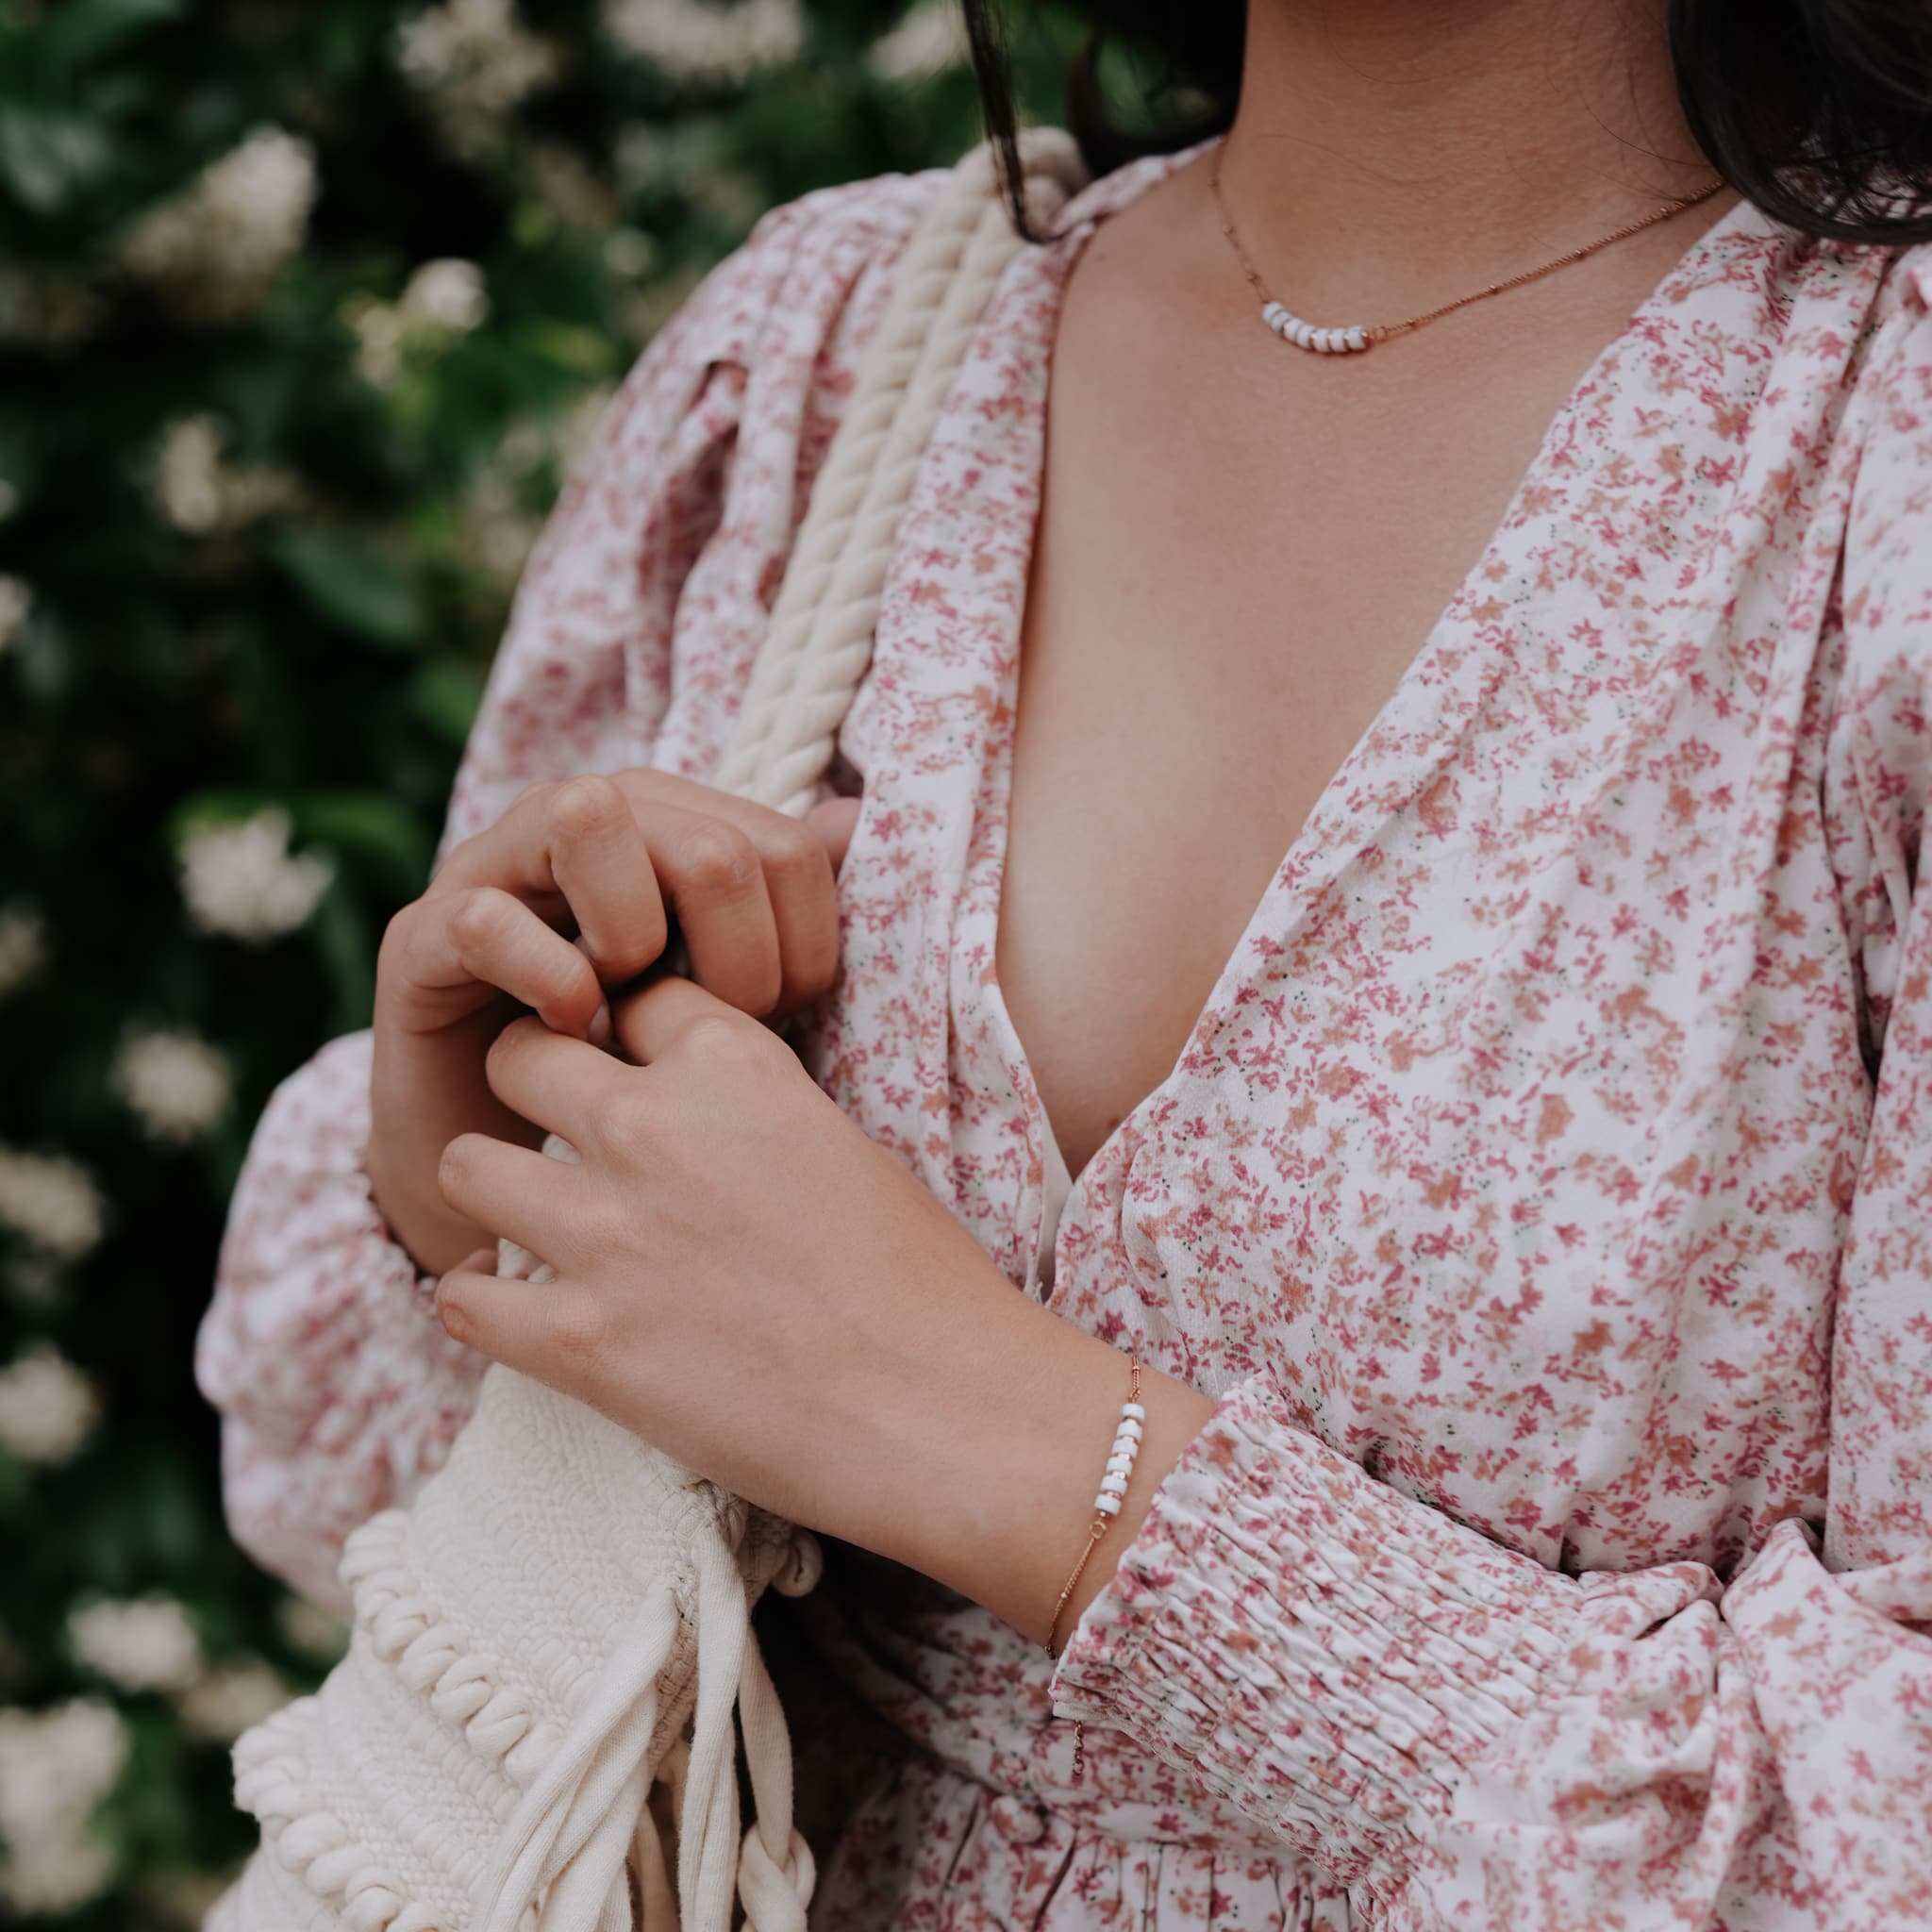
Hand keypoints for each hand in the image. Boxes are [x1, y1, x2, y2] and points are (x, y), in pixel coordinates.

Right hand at [366, 770, 861, 1277]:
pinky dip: (549, 980)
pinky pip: (490, 917)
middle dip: (737, 966)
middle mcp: (584, 812)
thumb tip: (853, 818)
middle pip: (710, 844)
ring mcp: (493, 861)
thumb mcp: (725, 988)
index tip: (772, 1019)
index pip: (784, 848)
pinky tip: (569, 1029)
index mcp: (671, 817)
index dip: (802, 950)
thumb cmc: (627, 1057)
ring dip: (635, 938)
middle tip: (707, 1034)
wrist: (497, 1133)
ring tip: (628, 1012)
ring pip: (592, 818)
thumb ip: (784, 903)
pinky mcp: (421, 933)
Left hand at [428, 974, 1216, 1643]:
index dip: (624, 1030)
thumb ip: (750, 1110)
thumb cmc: (926, 1284)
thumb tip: (703, 1115)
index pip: (629, 996)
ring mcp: (609, 1235)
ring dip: (489, 1191)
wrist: (954, 1413)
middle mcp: (655, 1129)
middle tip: (549, 1131)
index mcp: (734, 1066)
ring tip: (522, 1223)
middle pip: (517, 1054)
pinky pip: (463, 1299)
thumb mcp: (844, 1146)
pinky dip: (478, 1303)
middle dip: (527, 1084)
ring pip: (463, 1165)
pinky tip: (510, 1311)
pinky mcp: (582, 1345)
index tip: (627, 1066)